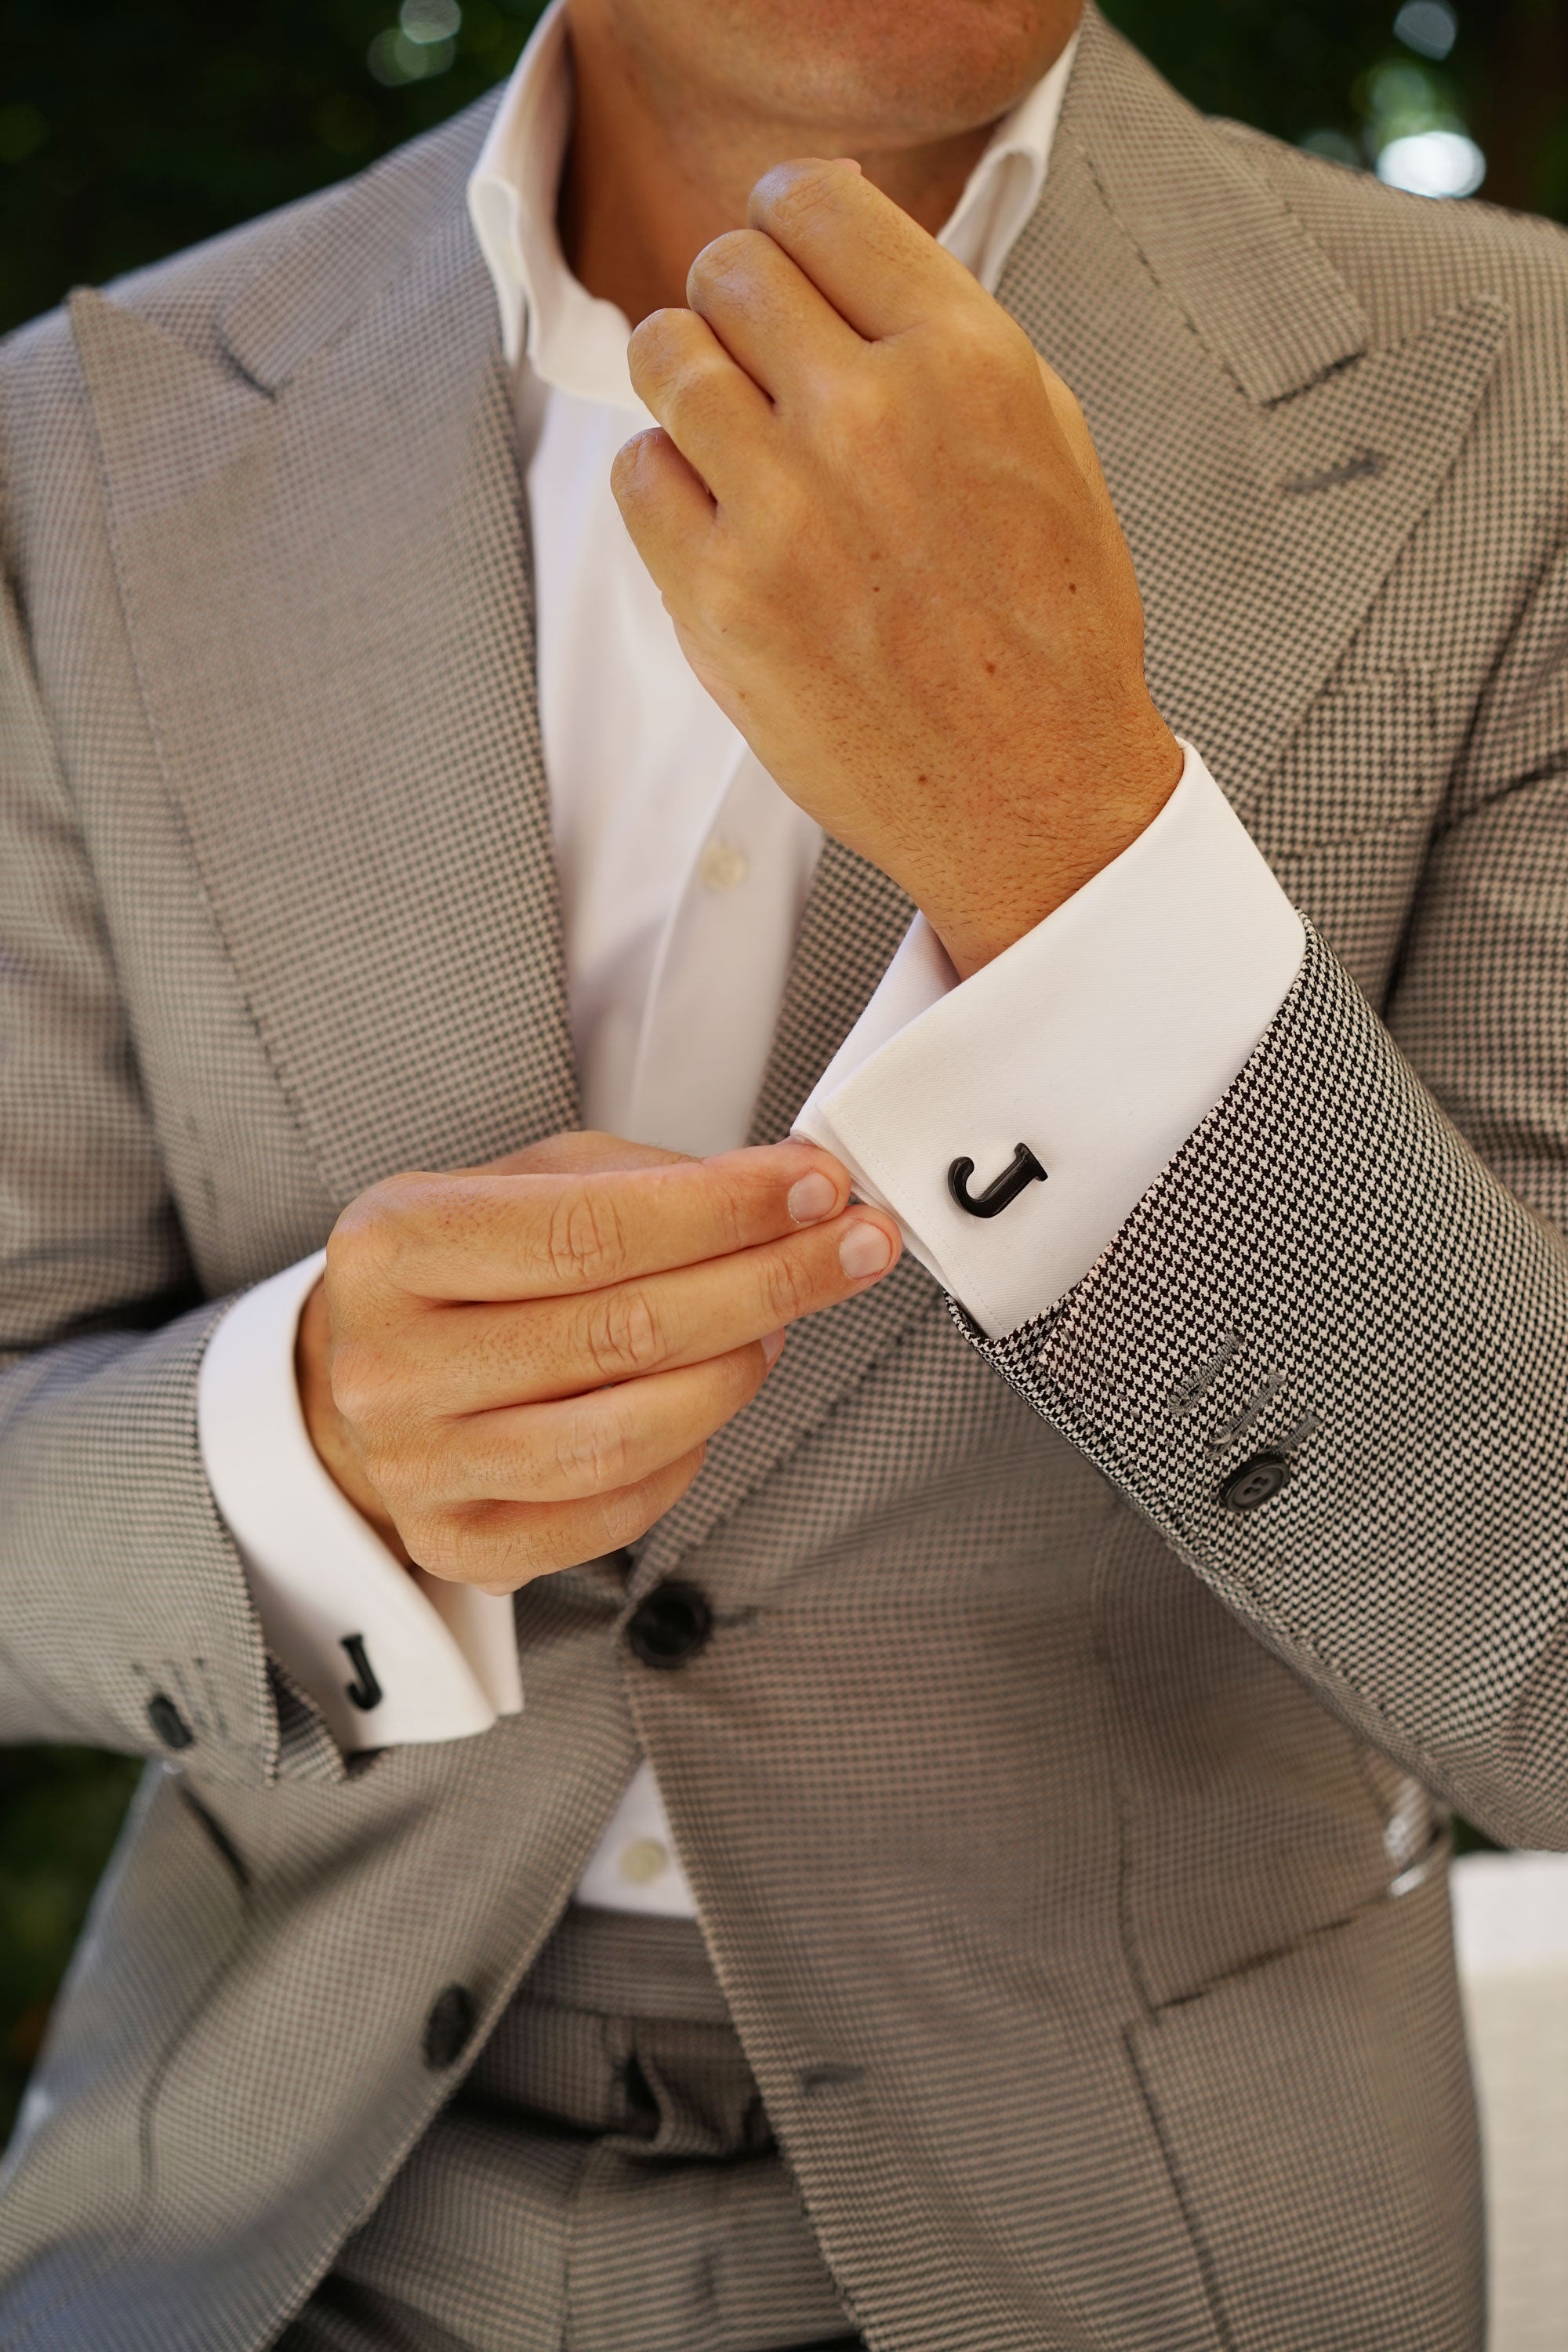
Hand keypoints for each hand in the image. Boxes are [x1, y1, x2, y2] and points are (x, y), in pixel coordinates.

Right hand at [295, 1131, 900, 1590]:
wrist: (350, 1380)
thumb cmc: (453, 1274)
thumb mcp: (515, 1185)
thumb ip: (639, 1180)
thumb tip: (778, 1190)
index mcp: (394, 1246)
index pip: (591, 1229)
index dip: (723, 1210)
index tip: (814, 1186)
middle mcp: (393, 1364)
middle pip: (624, 1331)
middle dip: (767, 1281)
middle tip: (850, 1248)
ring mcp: (421, 1467)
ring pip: (628, 1433)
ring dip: (737, 1371)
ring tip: (779, 1323)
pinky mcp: (461, 1544)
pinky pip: (615, 1510)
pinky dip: (687, 1454)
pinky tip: (708, 1400)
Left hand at [612, 159, 1182, 979]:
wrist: (1032, 792)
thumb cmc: (1047, 627)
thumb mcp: (1045, 440)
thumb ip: (943, 337)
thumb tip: (841, 263)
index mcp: (966, 359)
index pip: (817, 202)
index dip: (788, 219)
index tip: (785, 252)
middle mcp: (869, 416)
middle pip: (729, 269)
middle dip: (737, 303)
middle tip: (759, 357)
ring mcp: (783, 509)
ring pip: (664, 356)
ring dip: (688, 378)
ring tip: (728, 430)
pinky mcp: (718, 598)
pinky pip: (637, 473)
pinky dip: (667, 484)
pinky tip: (723, 519)